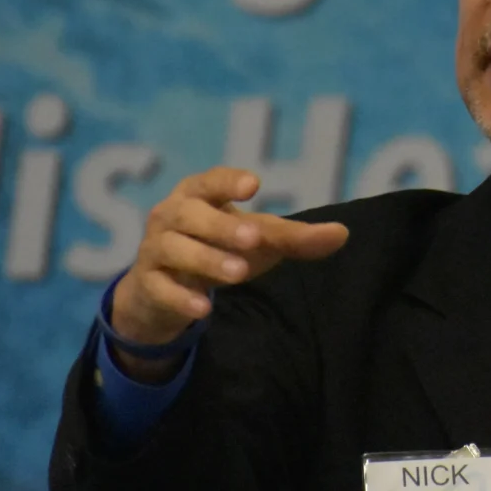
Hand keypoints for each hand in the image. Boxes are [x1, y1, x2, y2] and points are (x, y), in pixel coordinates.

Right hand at [111, 167, 348, 352]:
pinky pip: (160, 288)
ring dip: (206, 259)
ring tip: (239, 273)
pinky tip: (204, 310)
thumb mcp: (256, 243)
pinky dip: (181, 297)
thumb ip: (295, 238)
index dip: (228, 182)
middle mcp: (170, 216)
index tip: (253, 186)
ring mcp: (154, 250)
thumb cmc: (217, 249)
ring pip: (173, 248)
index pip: (210, 180)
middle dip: (221, 225)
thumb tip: (343, 233)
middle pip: (190, 214)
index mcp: (198, 195)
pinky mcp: (147, 285)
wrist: (162, 290)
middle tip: (255, 239)